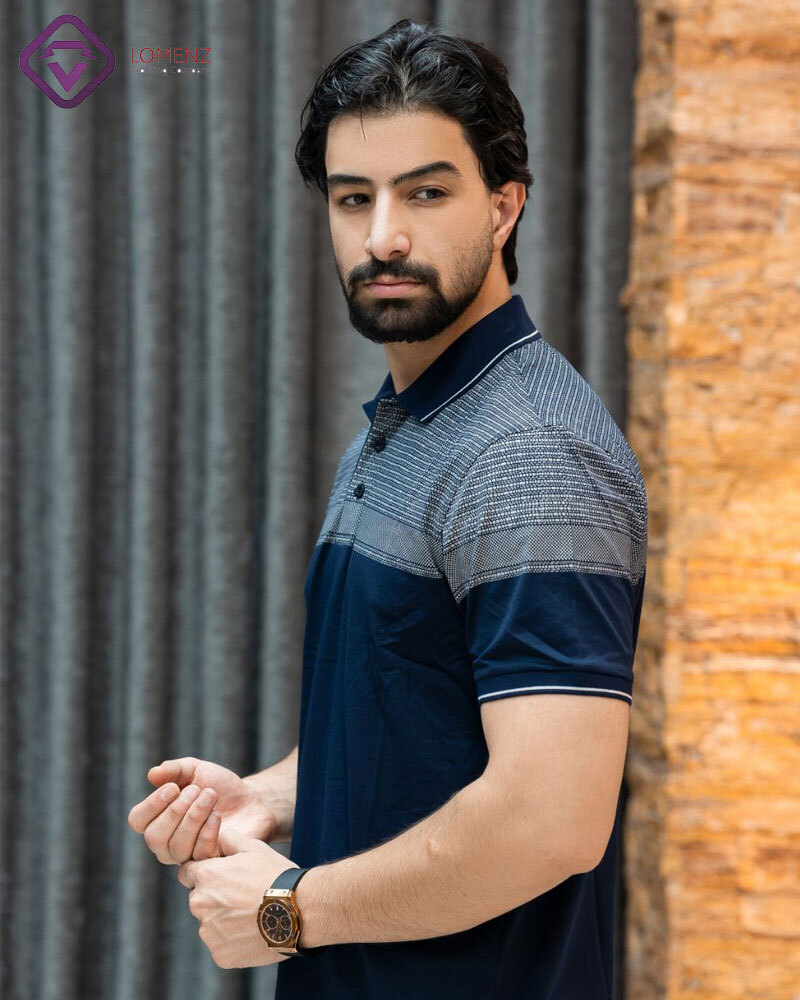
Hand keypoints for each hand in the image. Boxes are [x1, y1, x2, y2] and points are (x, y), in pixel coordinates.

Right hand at [128, 757, 279, 863]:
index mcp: (158, 819)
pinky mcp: (209, 864)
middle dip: (175, 811)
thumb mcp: (196, 770)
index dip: (152, 804)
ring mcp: (187, 856)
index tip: (173, 787)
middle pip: (154, 837)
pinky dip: (208, 831)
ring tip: (211, 796)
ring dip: (194, 817)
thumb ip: (174, 770)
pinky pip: (199, 855)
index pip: (137, 820)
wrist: (251, 799)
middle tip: (197, 790)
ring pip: (177, 847)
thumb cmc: (219, 785)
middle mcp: (167, 842)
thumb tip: (152, 774)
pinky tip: (218, 815)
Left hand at [177, 826, 298, 968]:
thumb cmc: (275, 875)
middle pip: (199, 899)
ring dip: (224, 919)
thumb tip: (218, 839)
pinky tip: (253, 931)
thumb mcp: (254, 847)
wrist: (296, 910)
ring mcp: (208, 932)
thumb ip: (229, 839)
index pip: (187, 873)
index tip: (221, 877)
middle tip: (242, 896)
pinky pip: (221, 945)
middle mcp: (199, 904)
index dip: (204, 872)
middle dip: (215, 897)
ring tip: (252, 915)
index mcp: (205, 876)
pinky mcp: (220, 955)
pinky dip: (234, 940)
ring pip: (210, 923)